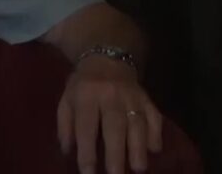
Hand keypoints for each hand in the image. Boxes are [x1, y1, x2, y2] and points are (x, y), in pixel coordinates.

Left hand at [57, 56, 162, 173]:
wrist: (107, 59)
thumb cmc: (83, 85)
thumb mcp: (66, 99)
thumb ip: (65, 125)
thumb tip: (67, 151)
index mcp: (86, 95)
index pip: (86, 126)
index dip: (87, 151)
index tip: (88, 172)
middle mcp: (110, 95)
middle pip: (115, 126)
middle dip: (116, 153)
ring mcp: (132, 96)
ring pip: (137, 123)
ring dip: (138, 147)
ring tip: (138, 169)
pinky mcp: (147, 98)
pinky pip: (154, 116)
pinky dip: (156, 133)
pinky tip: (154, 149)